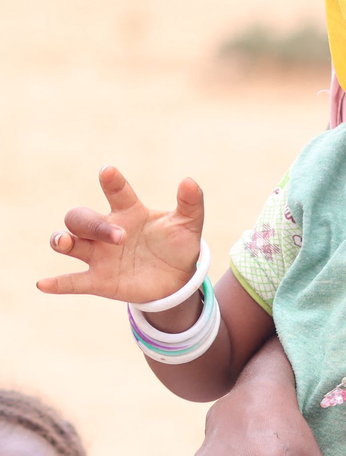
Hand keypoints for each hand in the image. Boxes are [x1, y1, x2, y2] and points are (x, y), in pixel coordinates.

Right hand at [41, 165, 204, 303]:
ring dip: (64, 241)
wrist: (177, 280)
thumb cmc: (178, 245)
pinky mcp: (98, 280)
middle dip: (95, 225)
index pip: (117, 192)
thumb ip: (191, 203)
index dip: (112, 182)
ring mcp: (100, 255)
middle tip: (119, 236)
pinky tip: (43, 284)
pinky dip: (58, 283)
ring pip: (69, 242)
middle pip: (83, 218)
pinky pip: (73, 281)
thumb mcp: (189, 224)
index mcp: (130, 212)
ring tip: (64, 242)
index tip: (108, 171)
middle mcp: (108, 230)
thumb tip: (189, 181)